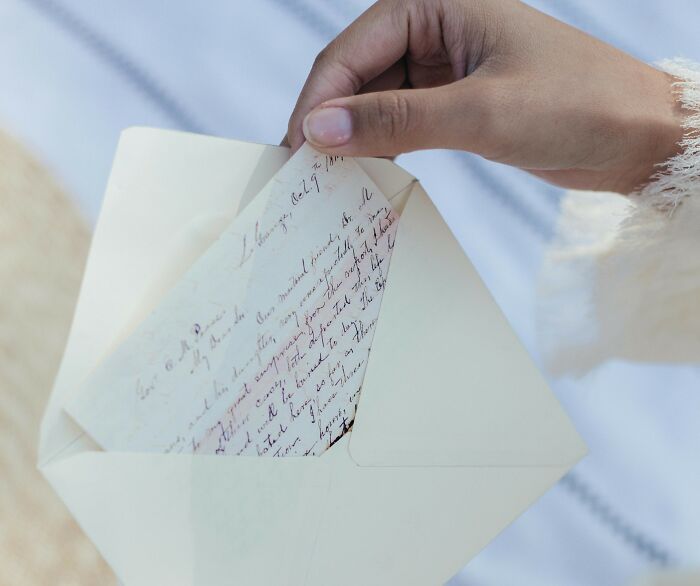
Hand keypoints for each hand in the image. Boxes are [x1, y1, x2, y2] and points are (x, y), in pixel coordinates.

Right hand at [287, 0, 683, 192]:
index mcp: (437, 4)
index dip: (319, 99)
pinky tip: (367, 171)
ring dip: (353, 136)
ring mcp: (443, 67)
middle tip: (305, 172)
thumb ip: (396, 121)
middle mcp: (433, 29)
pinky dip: (381, 146)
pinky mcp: (454, 101)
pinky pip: (400, 121)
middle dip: (331, 120)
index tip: (297, 150)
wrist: (637, 134)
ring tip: (330, 179)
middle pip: (356, 74)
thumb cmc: (575, 104)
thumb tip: (319, 129)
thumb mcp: (480, 113)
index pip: (352, 50)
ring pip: (375, 101)